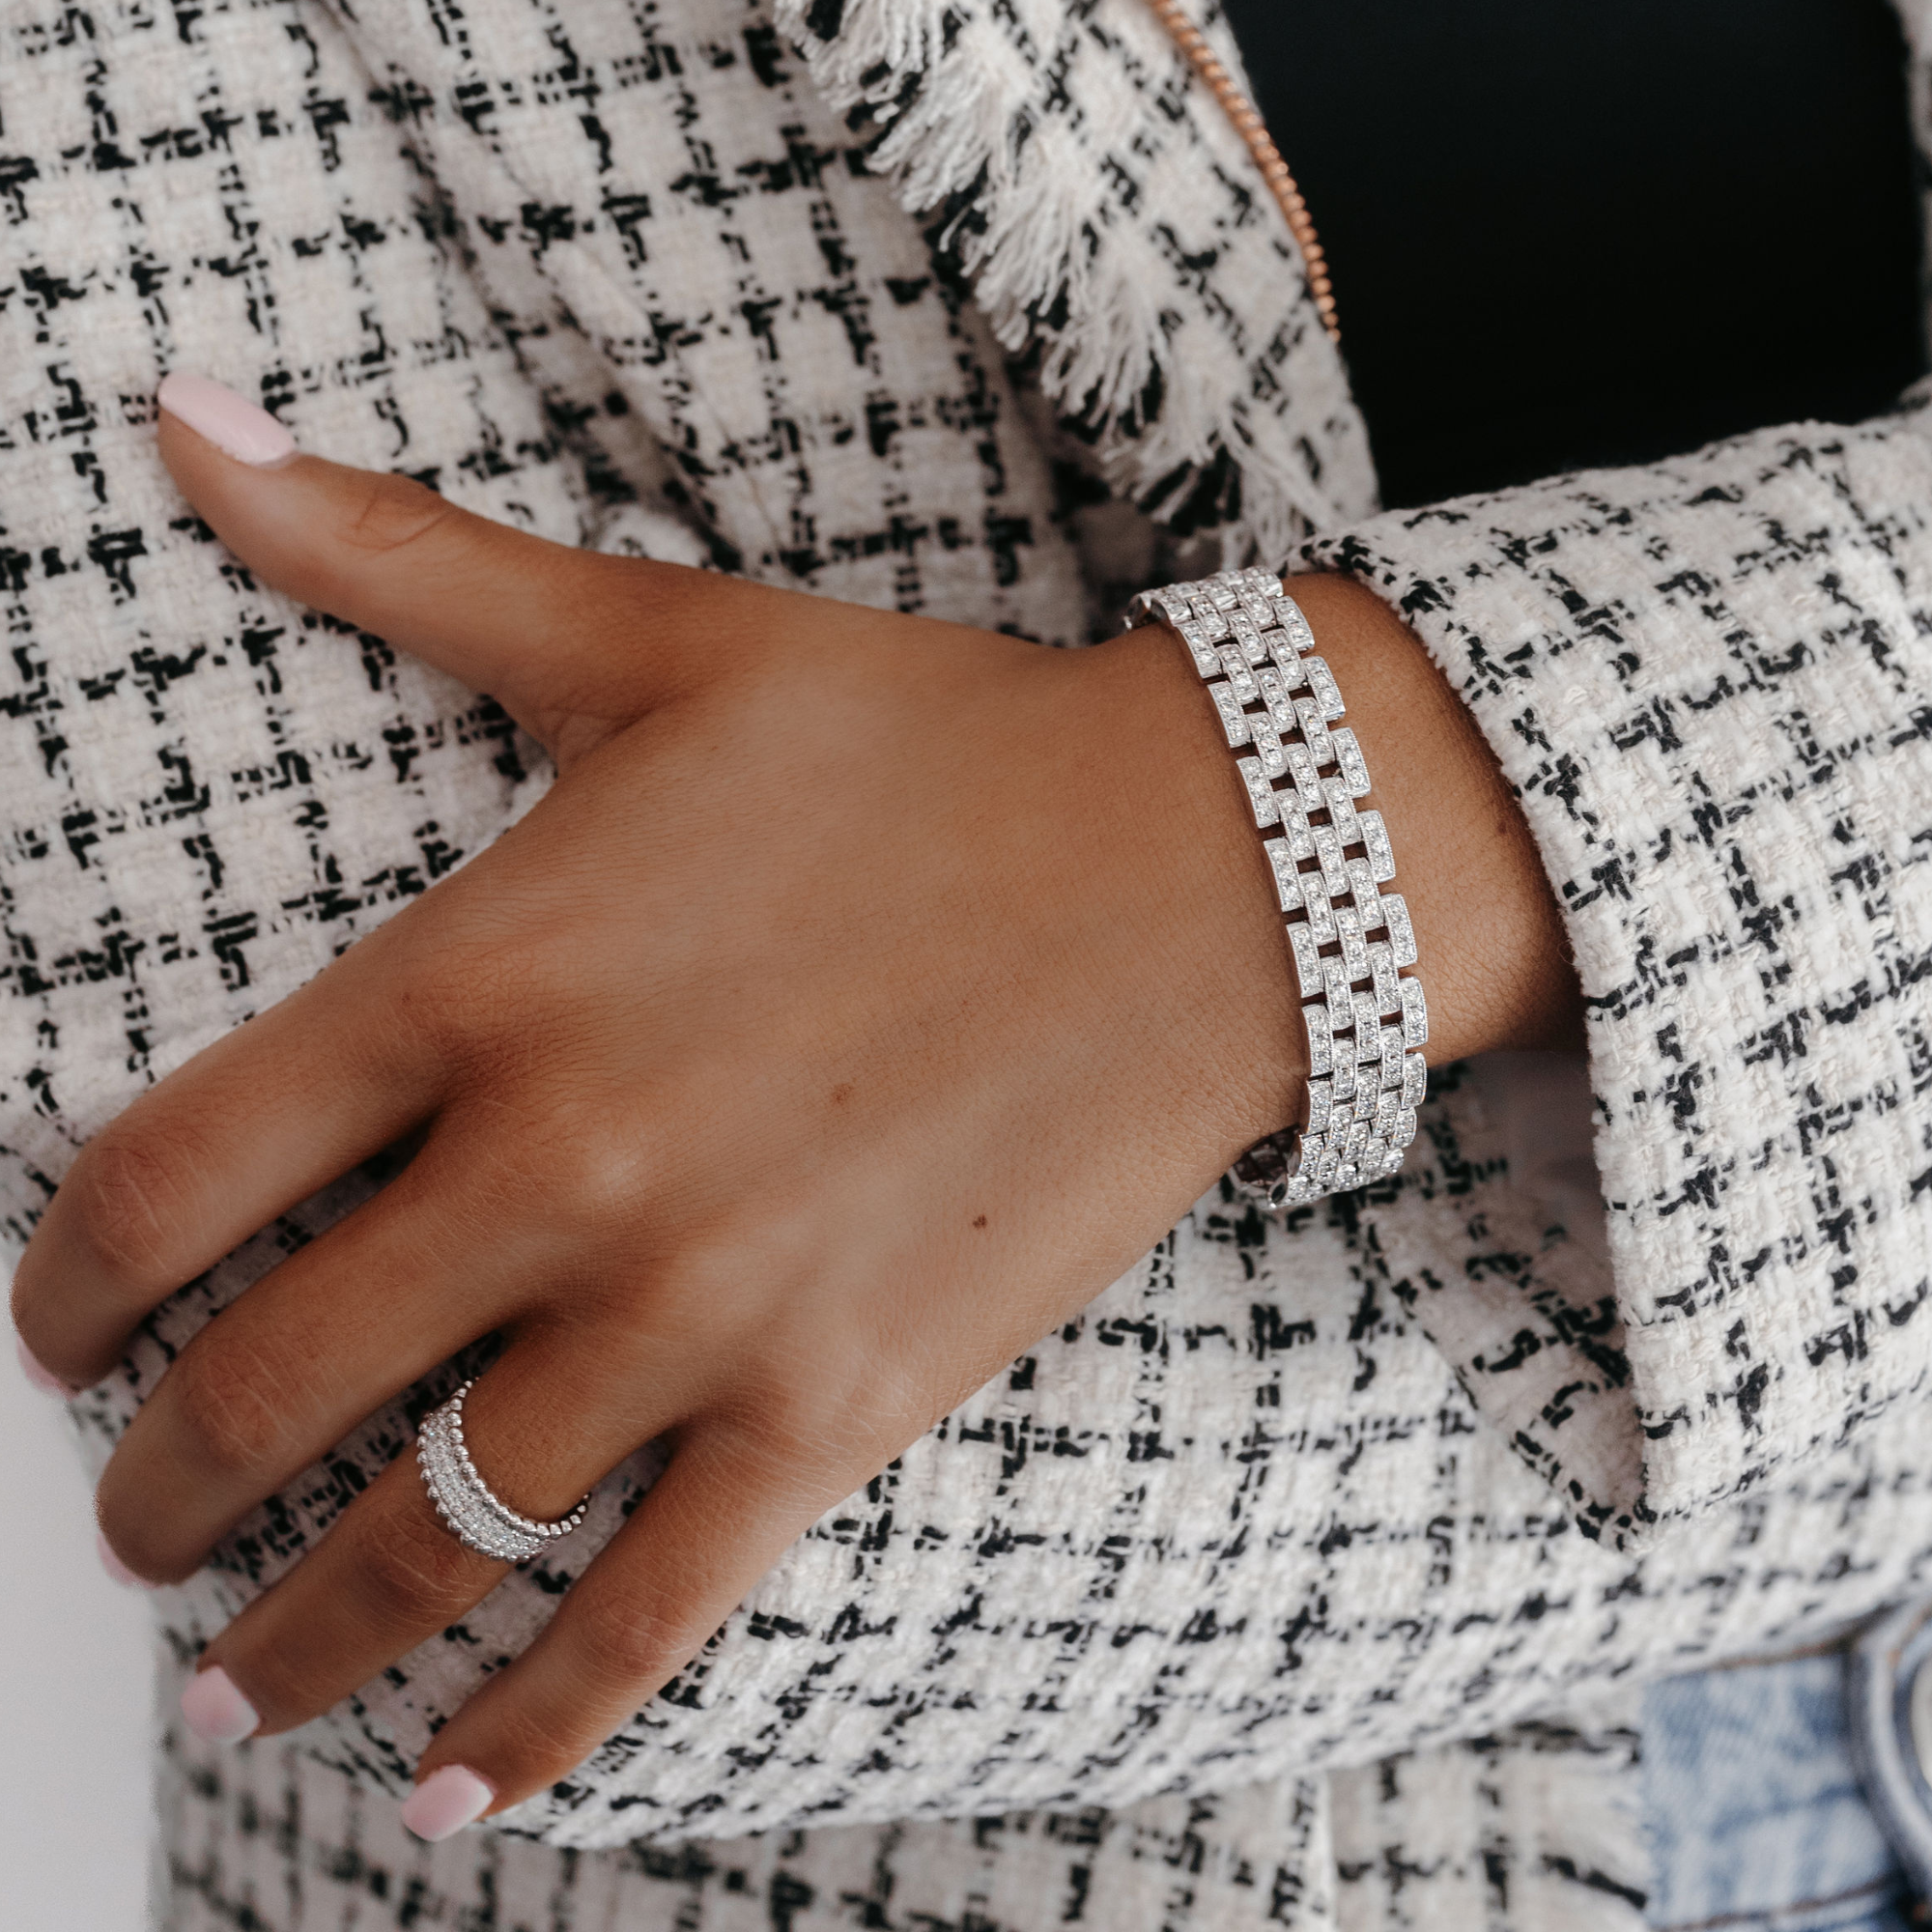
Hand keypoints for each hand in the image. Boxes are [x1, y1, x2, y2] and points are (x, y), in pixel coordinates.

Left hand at [11, 381, 1575, 1829]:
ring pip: (428, 1534)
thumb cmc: (922, 747)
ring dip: (296, 1639)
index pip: (164, 1178)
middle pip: (264, 1389)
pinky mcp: (837, 1408)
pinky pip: (643, 1618)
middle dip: (153, 1491)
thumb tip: (182, 416)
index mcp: (479, 976)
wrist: (1198, 863)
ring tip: (232, 1681)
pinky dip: (534, 1728)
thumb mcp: (653, 642)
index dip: (58, 1289)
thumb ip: (399, 554)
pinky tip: (449, 1791)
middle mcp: (557, 1161)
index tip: (46, 1341)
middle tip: (129, 1531)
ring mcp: (698, 1306)